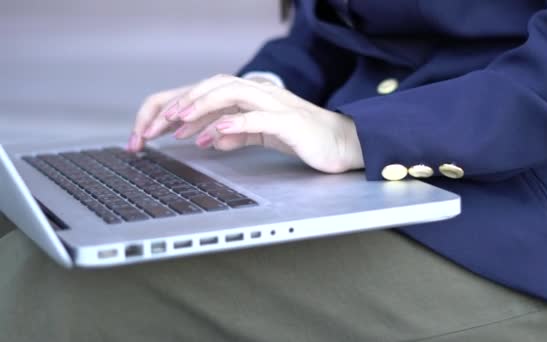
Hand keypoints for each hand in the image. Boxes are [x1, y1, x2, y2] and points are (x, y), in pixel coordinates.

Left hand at [131, 74, 363, 173]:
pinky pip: (257, 117)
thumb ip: (236, 134)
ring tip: (177, 123)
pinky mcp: (289, 121)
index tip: (150, 130)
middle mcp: (260, 94)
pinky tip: (213, 133)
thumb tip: (208, 138)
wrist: (342, 144)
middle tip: (156, 126)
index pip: (206, 92)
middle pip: (213, 84)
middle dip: (180, 102)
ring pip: (232, 92)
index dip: (175, 106)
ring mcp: (275, 105)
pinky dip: (234, 123)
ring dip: (201, 106)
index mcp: (250, 97)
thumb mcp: (261, 136)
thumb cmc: (304, 138)